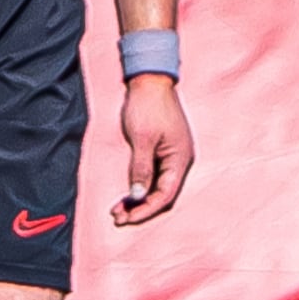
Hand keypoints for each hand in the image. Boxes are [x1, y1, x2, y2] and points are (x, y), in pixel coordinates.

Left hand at [113, 75, 195, 224]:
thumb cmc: (147, 106)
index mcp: (180, 159)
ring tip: (118, 209)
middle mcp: (181, 161)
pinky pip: (156, 176)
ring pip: (159, 187)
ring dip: (140, 200)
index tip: (125, 218)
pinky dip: (142, 186)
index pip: (166, 195)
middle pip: (164, 195)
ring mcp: (174, 156)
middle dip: (141, 208)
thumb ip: (141, 169)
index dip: (145, 210)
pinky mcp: (165, 151)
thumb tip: (138, 196)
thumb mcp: (141, 139)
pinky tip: (128, 193)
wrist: (150, 81)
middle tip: (117, 218)